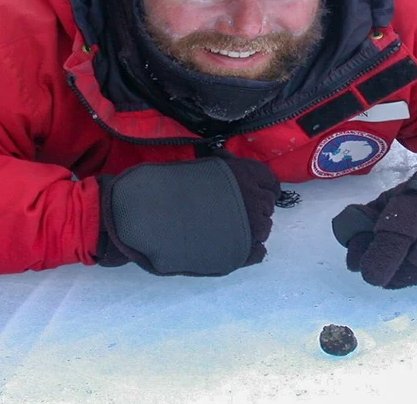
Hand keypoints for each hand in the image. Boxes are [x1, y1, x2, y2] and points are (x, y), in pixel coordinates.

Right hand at [97, 154, 280, 275]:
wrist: (145, 217)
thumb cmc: (167, 187)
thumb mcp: (201, 167)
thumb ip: (224, 167)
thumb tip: (231, 162)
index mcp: (244, 175)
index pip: (271, 183)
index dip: (261, 188)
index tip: (250, 193)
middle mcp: (253, 200)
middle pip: (267, 206)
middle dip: (253, 208)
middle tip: (230, 212)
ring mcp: (248, 229)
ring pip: (263, 229)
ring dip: (250, 228)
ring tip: (226, 229)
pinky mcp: (239, 255)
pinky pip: (259, 253)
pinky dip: (250, 250)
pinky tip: (232, 246)